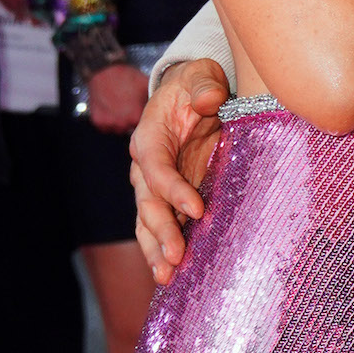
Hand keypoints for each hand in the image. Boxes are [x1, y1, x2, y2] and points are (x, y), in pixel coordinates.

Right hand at [86, 61, 150, 134]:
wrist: (106, 70)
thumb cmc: (126, 77)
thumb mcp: (145, 86)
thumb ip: (152, 101)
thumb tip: (160, 107)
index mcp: (135, 115)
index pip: (145, 126)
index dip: (143, 116)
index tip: (140, 108)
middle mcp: (122, 122)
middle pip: (130, 128)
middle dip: (131, 119)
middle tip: (129, 105)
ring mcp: (109, 122)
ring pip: (118, 128)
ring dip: (119, 120)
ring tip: (119, 105)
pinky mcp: (98, 121)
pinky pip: (106, 126)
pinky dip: (108, 119)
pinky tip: (110, 107)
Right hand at [129, 58, 228, 285]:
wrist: (192, 94)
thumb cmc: (197, 84)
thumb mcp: (202, 75)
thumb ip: (204, 86)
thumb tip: (208, 99)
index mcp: (150, 136)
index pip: (156, 168)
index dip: (173, 190)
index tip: (198, 209)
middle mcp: (145, 165)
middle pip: (147, 202)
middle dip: (161, 231)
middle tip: (177, 256)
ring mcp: (153, 185)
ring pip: (147, 221)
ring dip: (155, 249)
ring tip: (166, 277)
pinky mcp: (167, 197)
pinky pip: (159, 226)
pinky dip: (162, 249)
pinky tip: (170, 275)